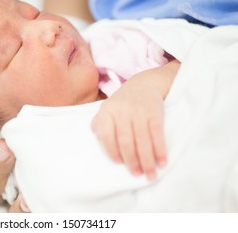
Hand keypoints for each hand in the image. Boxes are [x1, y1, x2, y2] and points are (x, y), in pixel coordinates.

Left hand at [92, 60, 179, 179]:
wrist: (144, 84)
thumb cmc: (122, 103)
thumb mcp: (107, 108)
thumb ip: (98, 123)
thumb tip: (96, 137)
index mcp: (107, 111)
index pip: (106, 134)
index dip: (111, 150)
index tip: (118, 163)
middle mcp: (122, 111)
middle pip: (126, 140)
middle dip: (132, 160)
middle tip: (137, 174)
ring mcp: (139, 111)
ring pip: (142, 140)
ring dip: (147, 160)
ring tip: (150, 174)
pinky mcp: (155, 112)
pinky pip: (157, 133)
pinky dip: (160, 150)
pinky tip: (162, 162)